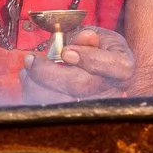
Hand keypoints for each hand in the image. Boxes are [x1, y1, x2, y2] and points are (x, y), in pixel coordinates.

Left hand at [19, 25, 137, 100]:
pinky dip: (33, 93)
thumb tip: (85, 37)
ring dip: (35, 83)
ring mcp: (93, 107)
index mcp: (122, 67)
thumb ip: (89, 36)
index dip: (88, 58)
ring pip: (59, 101)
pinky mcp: (75, 116)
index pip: (112, 66)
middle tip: (31, 59)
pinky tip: (31, 79)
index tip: (66, 52)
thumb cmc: (100, 50)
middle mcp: (111, 91)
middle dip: (47, 71)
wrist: (102, 70)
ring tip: (30, 68)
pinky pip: (47, 110)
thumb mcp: (100, 36)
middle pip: (79, 85)